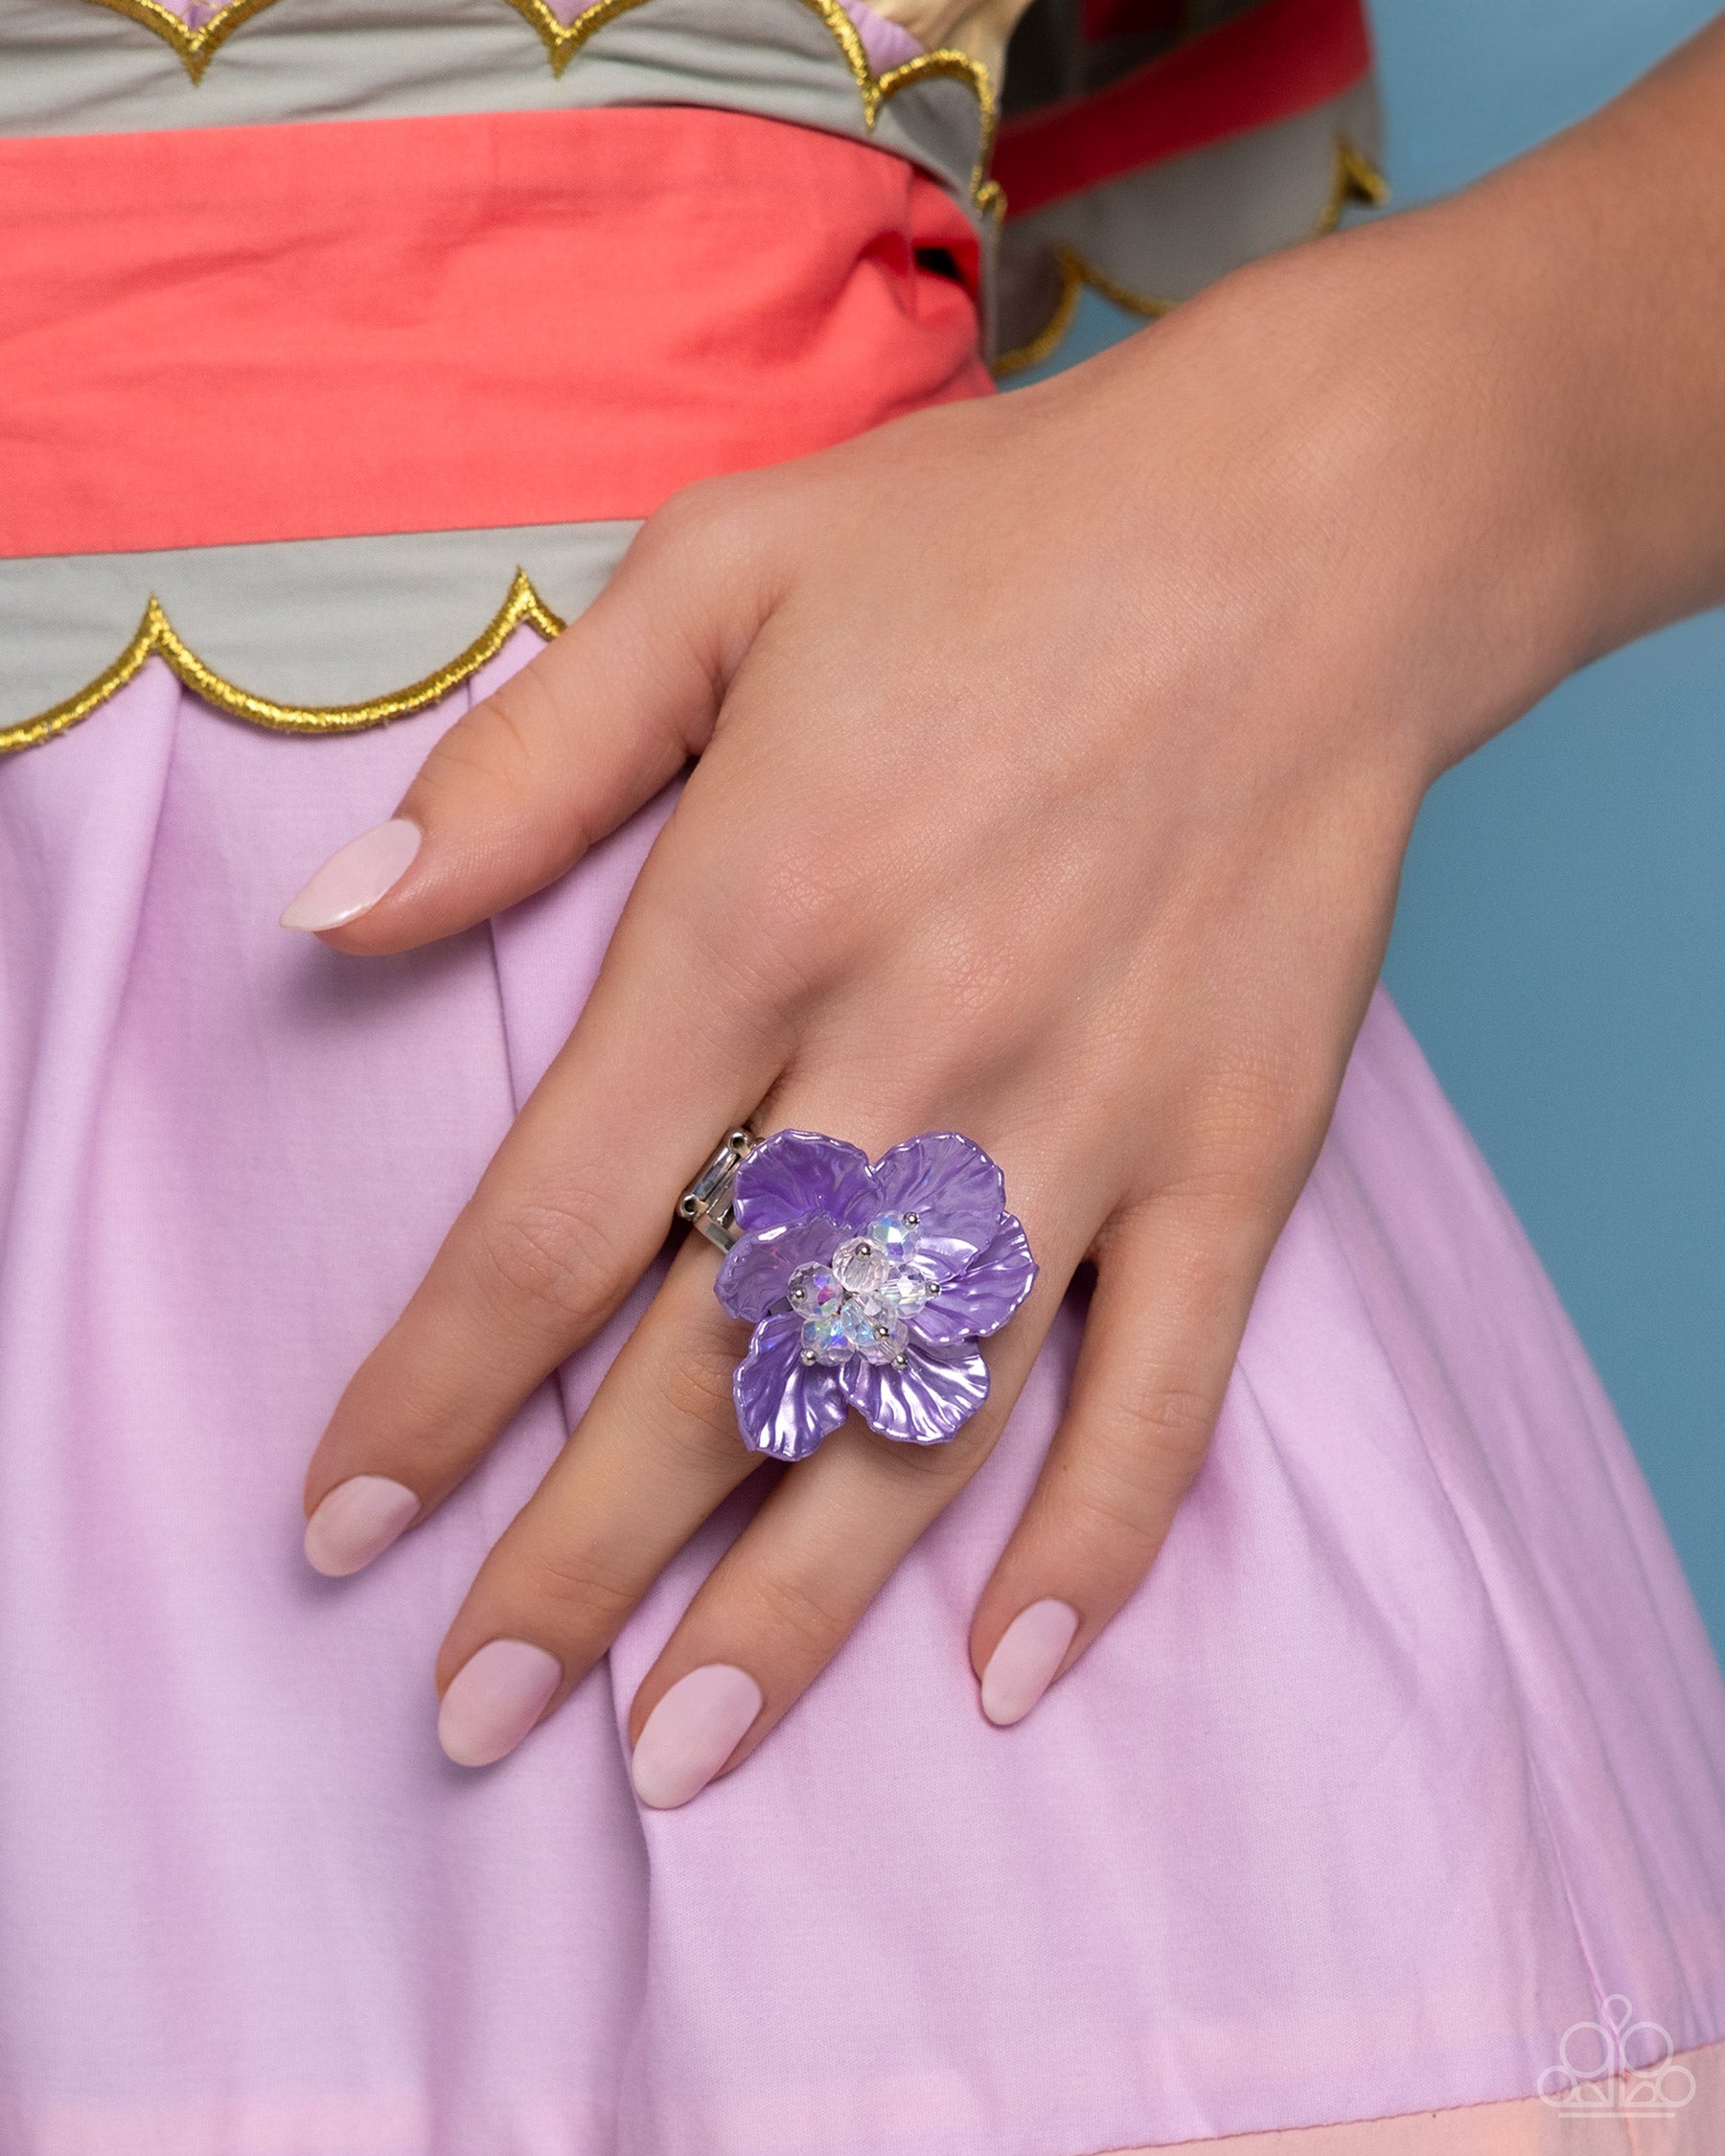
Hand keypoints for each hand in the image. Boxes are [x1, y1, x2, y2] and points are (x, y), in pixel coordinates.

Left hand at [295, 212, 1592, 1804]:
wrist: (1315, 528)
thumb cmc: (1005, 538)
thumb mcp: (719, 573)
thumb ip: (526, 766)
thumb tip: (336, 917)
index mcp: (764, 910)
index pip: (557, 1214)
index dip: (437, 1388)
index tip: (344, 1524)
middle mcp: (922, 1049)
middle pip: (717, 1362)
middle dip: (576, 1557)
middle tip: (473, 1714)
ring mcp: (1096, 1121)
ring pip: (921, 1414)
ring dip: (792, 1603)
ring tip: (680, 1752)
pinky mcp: (1240, 1148)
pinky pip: (1168, 1383)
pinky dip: (1096, 1538)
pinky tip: (1005, 1670)